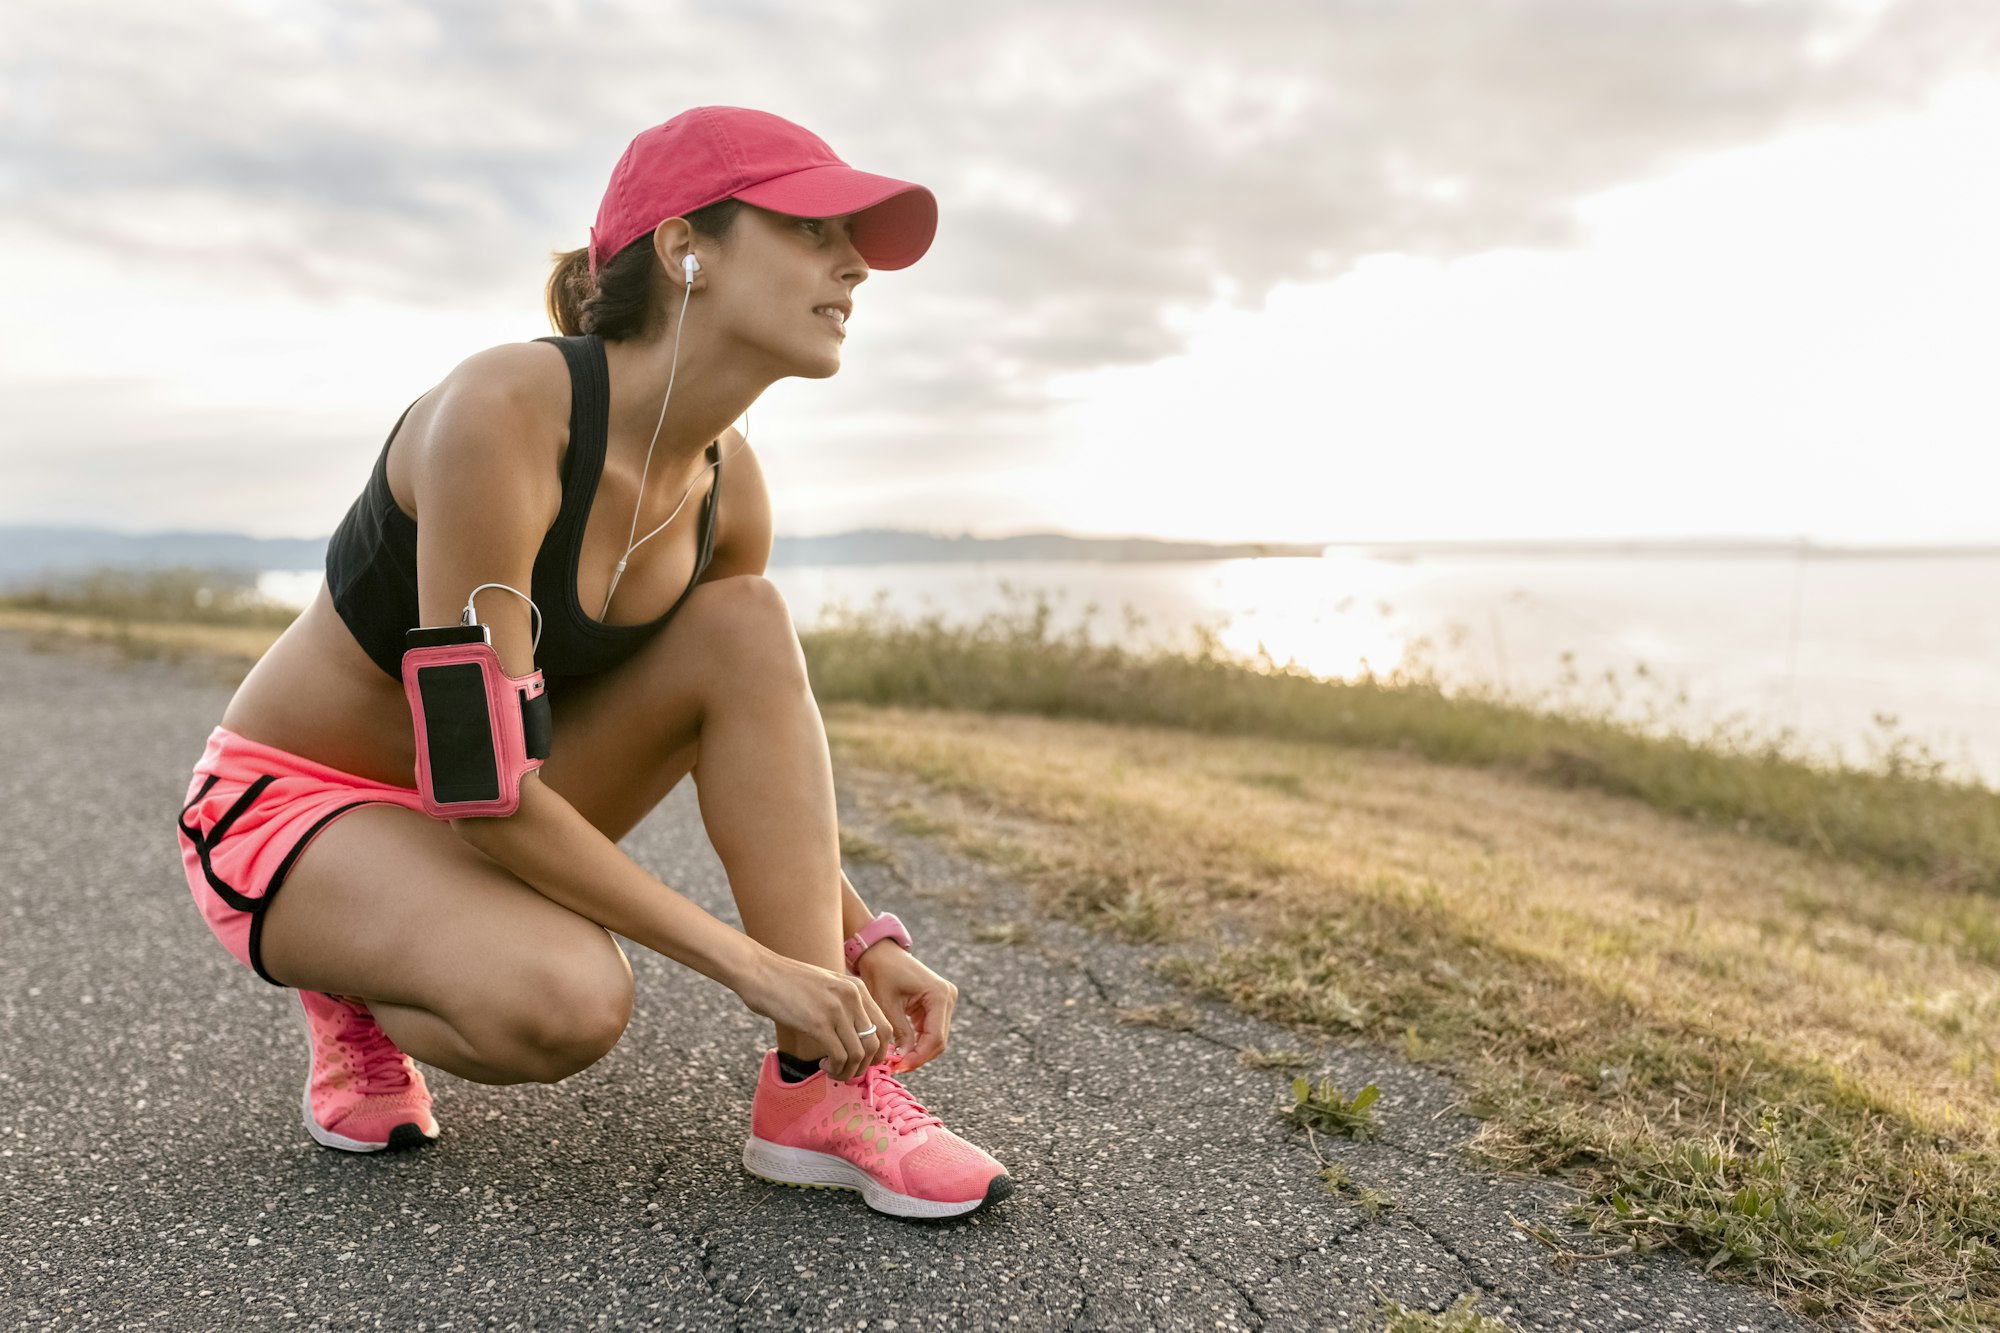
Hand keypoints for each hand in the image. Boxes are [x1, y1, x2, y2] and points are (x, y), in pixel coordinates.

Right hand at [734, 949, 891, 1080]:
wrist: (759, 971)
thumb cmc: (787, 983)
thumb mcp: (826, 987)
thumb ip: (844, 1005)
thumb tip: (854, 1038)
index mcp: (857, 988)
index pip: (885, 1028)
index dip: (878, 1052)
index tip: (862, 1062)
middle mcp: (852, 997)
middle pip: (877, 1043)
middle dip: (866, 1065)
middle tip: (849, 1071)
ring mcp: (837, 1009)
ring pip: (860, 1054)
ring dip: (849, 1071)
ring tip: (834, 1071)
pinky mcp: (818, 1023)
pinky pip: (840, 1057)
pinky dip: (835, 1068)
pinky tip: (823, 1065)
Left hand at [855, 944, 958, 1074]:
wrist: (881, 954)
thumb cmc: (881, 973)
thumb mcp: (887, 1005)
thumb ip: (899, 1033)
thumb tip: (904, 1060)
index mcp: (939, 994)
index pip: (935, 1037)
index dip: (919, 1056)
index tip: (899, 1067)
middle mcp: (948, 998)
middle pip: (939, 1040)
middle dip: (918, 1057)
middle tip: (896, 1067)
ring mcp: (945, 1001)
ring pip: (936, 1038)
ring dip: (918, 1052)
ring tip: (896, 1061)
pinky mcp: (938, 1005)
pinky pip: (930, 1031)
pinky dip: (917, 1042)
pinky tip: (901, 1050)